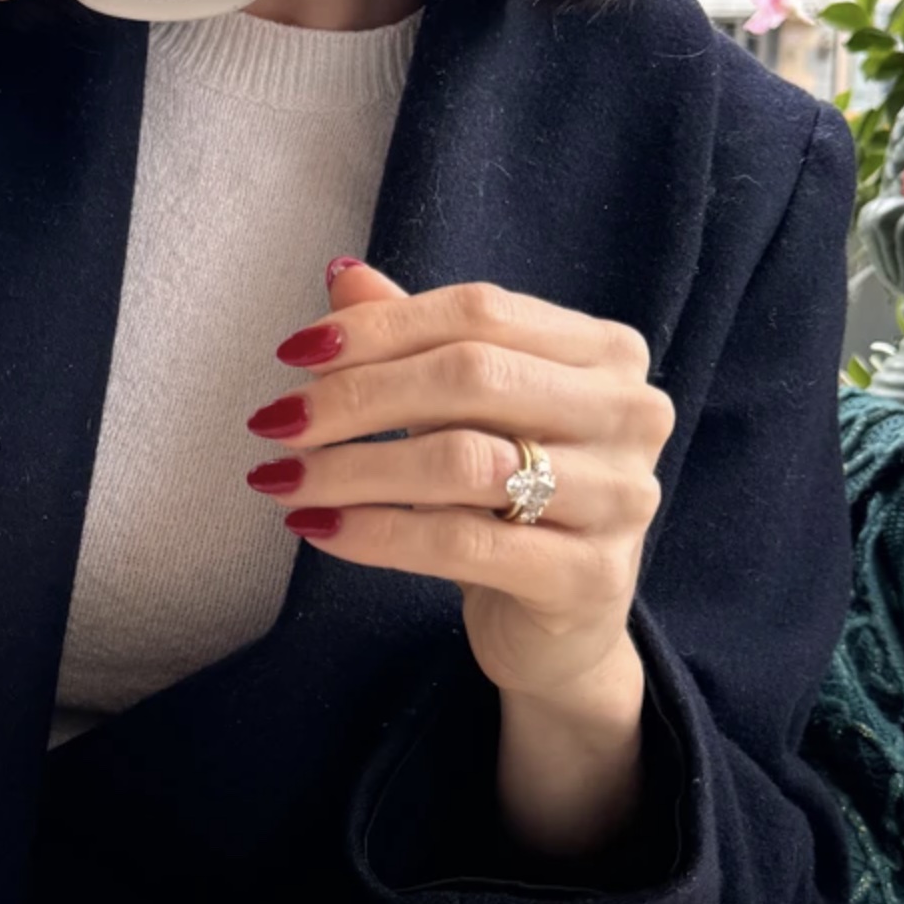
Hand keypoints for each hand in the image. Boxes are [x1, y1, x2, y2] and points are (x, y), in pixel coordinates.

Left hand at [245, 258, 674, 853]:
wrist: (558, 628)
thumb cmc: (505, 499)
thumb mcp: (462, 412)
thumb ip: (413, 340)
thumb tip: (341, 275)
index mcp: (605, 352)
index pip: (478, 312)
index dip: (378, 326)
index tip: (292, 353)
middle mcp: (629, 413)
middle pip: (471, 376)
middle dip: (356, 396)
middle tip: (273, 423)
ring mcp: (622, 497)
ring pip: (462, 462)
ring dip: (351, 469)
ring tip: (281, 480)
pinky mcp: (590, 578)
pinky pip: (462, 543)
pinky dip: (375, 532)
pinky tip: (317, 529)